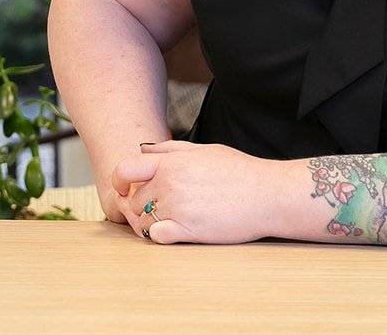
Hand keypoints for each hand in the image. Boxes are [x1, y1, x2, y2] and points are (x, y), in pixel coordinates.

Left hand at [108, 140, 280, 244]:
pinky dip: (160, 235)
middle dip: (138, 204)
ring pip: (143, 220)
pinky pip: (156, 236)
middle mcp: (170, 184)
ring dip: (150, 221)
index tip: (123, 188)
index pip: (125, 169)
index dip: (119, 181)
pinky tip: (174, 230)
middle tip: (155, 207)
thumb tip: (144, 150)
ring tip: (169, 219)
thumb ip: (170, 150)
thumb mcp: (203, 150)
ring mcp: (178, 208)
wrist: (267, 194)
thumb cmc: (239, 171)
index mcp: (172, 162)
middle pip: (132, 199)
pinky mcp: (188, 231)